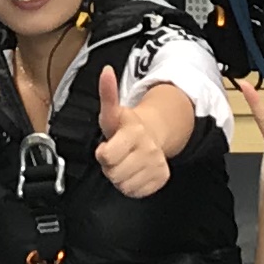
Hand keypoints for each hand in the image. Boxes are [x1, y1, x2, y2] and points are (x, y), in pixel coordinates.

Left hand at [90, 64, 169, 199]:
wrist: (153, 134)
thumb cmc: (125, 127)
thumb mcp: (112, 112)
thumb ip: (107, 93)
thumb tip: (106, 71)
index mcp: (133, 132)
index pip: (107, 157)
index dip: (102, 154)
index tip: (106, 147)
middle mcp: (147, 148)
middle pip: (114, 174)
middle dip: (110, 167)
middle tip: (115, 156)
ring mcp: (156, 164)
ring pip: (124, 185)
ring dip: (120, 177)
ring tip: (124, 163)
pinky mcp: (161, 177)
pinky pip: (137, 192)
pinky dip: (132, 186)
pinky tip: (134, 172)